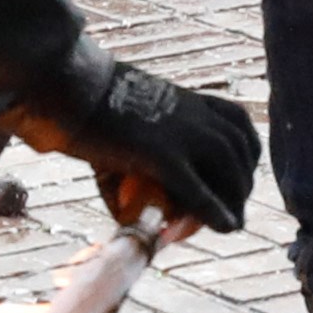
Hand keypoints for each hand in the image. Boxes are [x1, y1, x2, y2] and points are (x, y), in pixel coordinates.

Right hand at [22, 47, 262, 235]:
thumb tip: (125, 213)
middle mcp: (196, 114)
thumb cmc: (86, 102)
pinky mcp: (163, 155)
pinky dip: (215, 212)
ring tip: (227, 224)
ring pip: (231, 174)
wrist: (68, 85)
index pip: (240, 127)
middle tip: (230, 210)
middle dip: (241, 185)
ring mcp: (183, 134)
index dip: (244, 158)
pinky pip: (199, 192)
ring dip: (234, 202)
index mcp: (191, 99)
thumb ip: (134, 160)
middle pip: (242, 153)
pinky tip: (225, 227)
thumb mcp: (125, 121)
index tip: (235, 180)